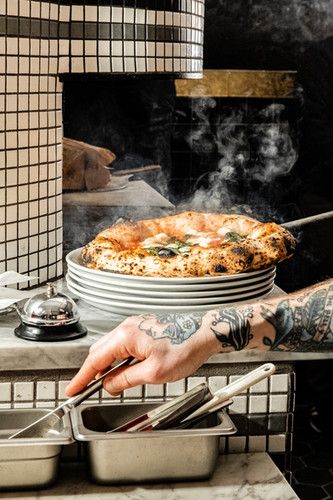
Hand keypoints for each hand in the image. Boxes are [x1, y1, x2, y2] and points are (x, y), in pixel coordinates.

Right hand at [66, 311, 217, 396]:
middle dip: (92, 372)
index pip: (95, 359)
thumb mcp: (154, 373)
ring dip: (107, 365)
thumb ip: (126, 379)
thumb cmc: (185, 346)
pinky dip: (119, 358)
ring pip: (112, 347)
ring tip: (109, 383)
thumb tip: (109, 385)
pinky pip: (124, 344)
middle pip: (100, 351)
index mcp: (126, 335)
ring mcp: (136, 325)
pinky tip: (125, 370)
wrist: (206, 332)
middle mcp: (128, 327)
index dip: (82, 378)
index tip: (72, 390)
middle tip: (87, 390)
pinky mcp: (144, 328)